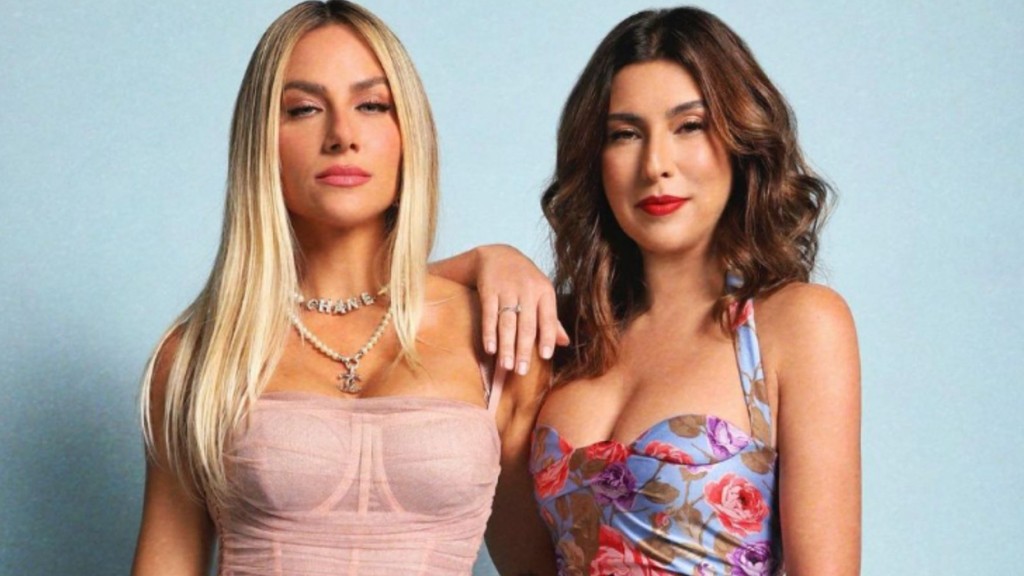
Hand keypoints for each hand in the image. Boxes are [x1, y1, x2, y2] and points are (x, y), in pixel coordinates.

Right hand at [475, 245, 568, 374]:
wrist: (497, 255)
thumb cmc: (524, 279)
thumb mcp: (542, 293)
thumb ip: (551, 319)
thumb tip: (564, 343)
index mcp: (545, 291)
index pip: (548, 318)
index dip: (547, 337)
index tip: (545, 356)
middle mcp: (528, 290)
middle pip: (527, 324)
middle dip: (524, 349)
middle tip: (521, 371)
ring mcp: (507, 289)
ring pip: (508, 322)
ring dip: (506, 346)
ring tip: (506, 366)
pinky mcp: (489, 289)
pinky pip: (489, 314)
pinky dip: (489, 333)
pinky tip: (490, 349)